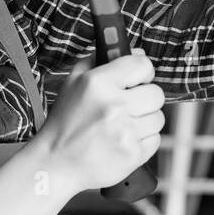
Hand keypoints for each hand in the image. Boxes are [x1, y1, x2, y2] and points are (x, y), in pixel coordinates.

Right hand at [36, 50, 163, 193]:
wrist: (55, 163)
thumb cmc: (64, 123)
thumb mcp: (73, 83)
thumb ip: (99, 61)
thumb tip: (134, 51)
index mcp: (98, 83)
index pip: (143, 65)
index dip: (143, 71)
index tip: (138, 79)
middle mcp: (114, 105)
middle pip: (156, 93)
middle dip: (145, 98)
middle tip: (129, 105)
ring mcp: (125, 132)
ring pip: (158, 118)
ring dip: (144, 121)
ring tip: (123, 126)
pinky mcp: (132, 154)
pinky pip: (155, 140)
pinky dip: (143, 141)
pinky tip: (124, 141)